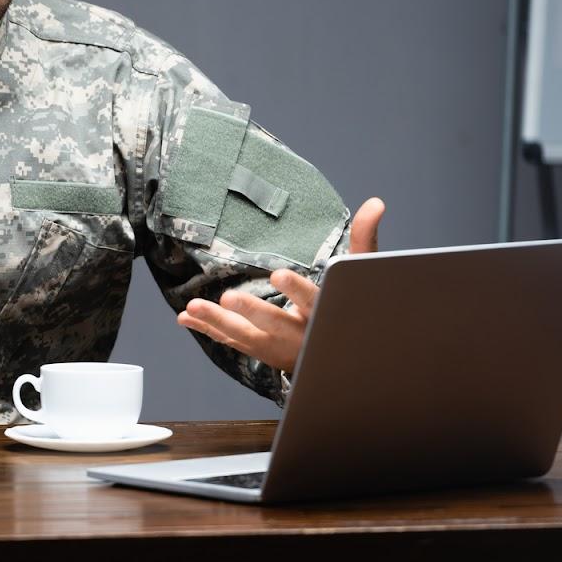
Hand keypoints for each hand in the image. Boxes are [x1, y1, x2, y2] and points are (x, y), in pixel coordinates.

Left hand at [177, 196, 384, 372]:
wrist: (344, 360)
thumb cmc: (348, 308)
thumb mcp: (357, 275)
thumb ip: (363, 239)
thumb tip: (376, 202)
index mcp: (325, 313)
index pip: (313, 301)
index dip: (297, 290)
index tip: (279, 275)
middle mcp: (301, 334)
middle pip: (275, 324)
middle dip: (252, 312)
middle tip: (229, 298)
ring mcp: (278, 346)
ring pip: (247, 337)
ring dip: (219, 323)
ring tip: (194, 306)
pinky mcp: (262, 350)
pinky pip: (233, 341)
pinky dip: (210, 329)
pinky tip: (186, 317)